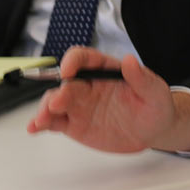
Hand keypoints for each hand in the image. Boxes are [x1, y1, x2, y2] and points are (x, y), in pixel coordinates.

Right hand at [26, 48, 189, 153]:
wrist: (154, 131)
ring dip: (45, 108)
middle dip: (58, 91)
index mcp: (104, 70)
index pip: (82, 59)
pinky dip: (42, 123)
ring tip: (42, 120)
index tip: (68, 71)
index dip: (72, 62)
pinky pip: (55, 122)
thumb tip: (130, 61)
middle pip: (65, 83)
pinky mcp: (75, 124)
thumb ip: (142, 78)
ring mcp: (79, 105)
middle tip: (58, 103)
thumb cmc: (155, 106)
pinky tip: (35, 127)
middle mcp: (87, 85)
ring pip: (55, 102)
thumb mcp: (155, 92)